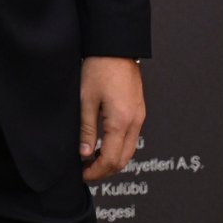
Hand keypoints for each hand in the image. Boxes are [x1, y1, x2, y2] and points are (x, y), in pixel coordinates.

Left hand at [79, 56, 145, 179]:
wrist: (115, 48)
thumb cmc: (99, 69)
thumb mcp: (85, 100)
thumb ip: (86, 129)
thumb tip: (84, 154)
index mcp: (122, 121)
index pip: (112, 159)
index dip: (96, 172)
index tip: (82, 175)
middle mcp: (135, 122)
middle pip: (124, 160)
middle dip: (105, 170)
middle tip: (85, 171)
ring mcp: (140, 117)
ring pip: (129, 150)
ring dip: (112, 160)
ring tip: (90, 160)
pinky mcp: (138, 111)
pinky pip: (131, 138)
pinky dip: (118, 147)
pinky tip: (102, 145)